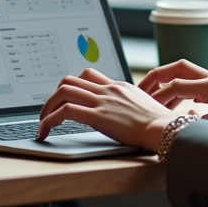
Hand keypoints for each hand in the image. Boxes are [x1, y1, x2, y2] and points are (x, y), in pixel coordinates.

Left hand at [37, 68, 176, 150]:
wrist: (164, 128)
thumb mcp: (142, 107)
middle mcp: (107, 89)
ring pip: (63, 92)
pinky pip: (65, 112)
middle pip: (69, 80)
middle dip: (54, 95)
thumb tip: (119, 114)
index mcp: (117, 86)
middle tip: (49, 111)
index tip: (64, 99)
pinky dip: (49, 120)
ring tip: (43, 122)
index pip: (87, 75)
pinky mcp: (98, 116)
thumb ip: (127, 105)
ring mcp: (102, 101)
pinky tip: (45, 131)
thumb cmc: (158, 123)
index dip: (71, 86)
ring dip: (47, 106)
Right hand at [139, 60, 207, 135]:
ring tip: (151, 99)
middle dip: (155, 79)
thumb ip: (201, 127)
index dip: (157, 95)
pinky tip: (174, 104)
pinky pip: (191, 82)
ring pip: (182, 74)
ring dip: (166, 84)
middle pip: (175, 69)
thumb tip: (179, 130)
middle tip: (139, 92)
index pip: (175, 85)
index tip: (145, 107)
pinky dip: (177, 90)